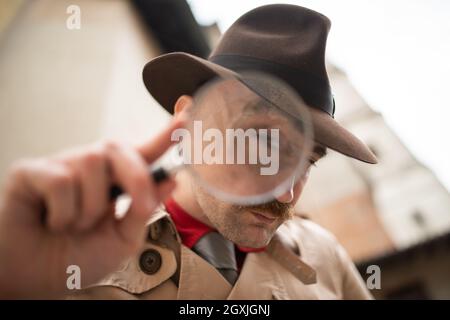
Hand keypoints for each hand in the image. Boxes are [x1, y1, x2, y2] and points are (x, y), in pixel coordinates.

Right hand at [0, 119, 182, 298]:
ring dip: (88, 209)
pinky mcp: (31, 171)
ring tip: (73, 226)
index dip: (164, 135)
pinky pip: (60, 181)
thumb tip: (171, 180)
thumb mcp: (122, 240)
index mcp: (115, 181)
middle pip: (119, 149)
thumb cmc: (79, 258)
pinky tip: (51, 222)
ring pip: (91, 165)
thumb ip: (144, 210)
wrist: (37, 280)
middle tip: (119, 213)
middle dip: (133, 179)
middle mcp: (89, 167)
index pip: (143, 153)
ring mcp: (61, 166)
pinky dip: (61, 213)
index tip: (186, 117)